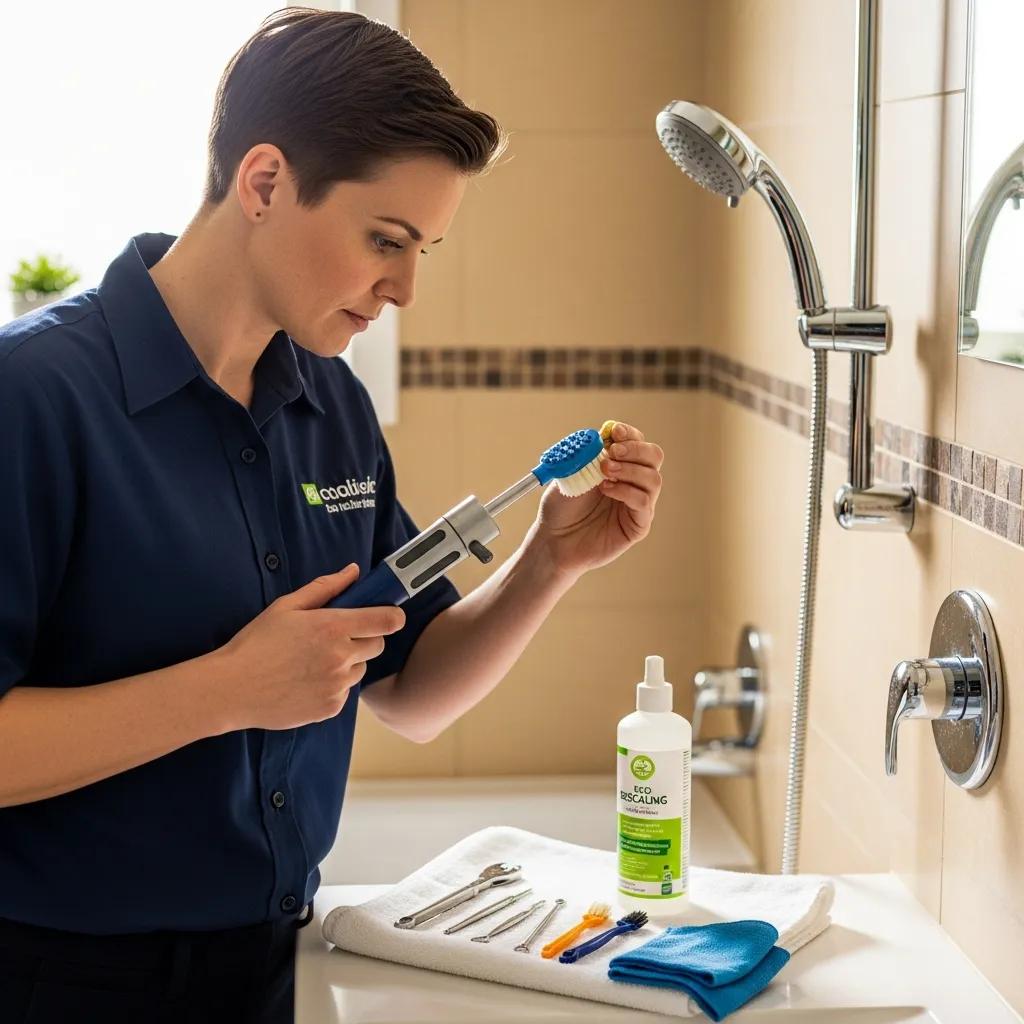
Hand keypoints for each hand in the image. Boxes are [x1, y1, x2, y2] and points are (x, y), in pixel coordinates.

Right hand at [213, 564, 405, 731]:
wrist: (232, 688)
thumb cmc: (256, 644)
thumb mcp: (286, 607)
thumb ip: (325, 588)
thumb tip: (353, 571)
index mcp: (333, 627)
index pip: (387, 620)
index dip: (392, 615)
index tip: (388, 615)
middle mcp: (341, 657)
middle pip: (378, 645)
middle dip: (365, 638)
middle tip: (336, 637)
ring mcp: (337, 685)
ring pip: (360, 669)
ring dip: (348, 663)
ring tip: (313, 661)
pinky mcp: (330, 708)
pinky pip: (344, 692)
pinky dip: (332, 686)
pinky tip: (305, 681)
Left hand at [530, 422, 663, 579]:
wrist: (553, 540)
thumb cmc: (560, 508)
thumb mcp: (569, 473)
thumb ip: (587, 454)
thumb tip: (604, 435)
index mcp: (618, 465)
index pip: (636, 442)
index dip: (629, 434)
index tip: (614, 431)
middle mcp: (632, 482)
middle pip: (654, 456)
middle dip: (635, 449)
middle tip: (611, 453)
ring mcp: (638, 504)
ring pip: (653, 478)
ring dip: (630, 470)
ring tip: (603, 473)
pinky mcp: (638, 525)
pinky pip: (644, 502)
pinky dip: (626, 491)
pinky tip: (606, 490)